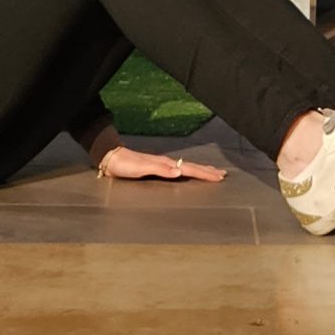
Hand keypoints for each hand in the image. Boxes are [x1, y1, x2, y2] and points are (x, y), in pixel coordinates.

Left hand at [99, 145, 226, 183]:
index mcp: (166, 164)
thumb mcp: (142, 168)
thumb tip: (180, 171)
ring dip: (200, 170)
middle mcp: (167, 164)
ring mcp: (163, 165)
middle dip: (207, 171)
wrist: (112, 158)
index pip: (190, 169)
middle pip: (192, 167)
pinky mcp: (158, 168)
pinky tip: (188, 173)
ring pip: (187, 167)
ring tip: (211, 172)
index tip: (219, 176)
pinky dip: (188, 171)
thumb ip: (161, 169)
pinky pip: (179, 169)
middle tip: (222, 174)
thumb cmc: (125, 165)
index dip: (205, 173)